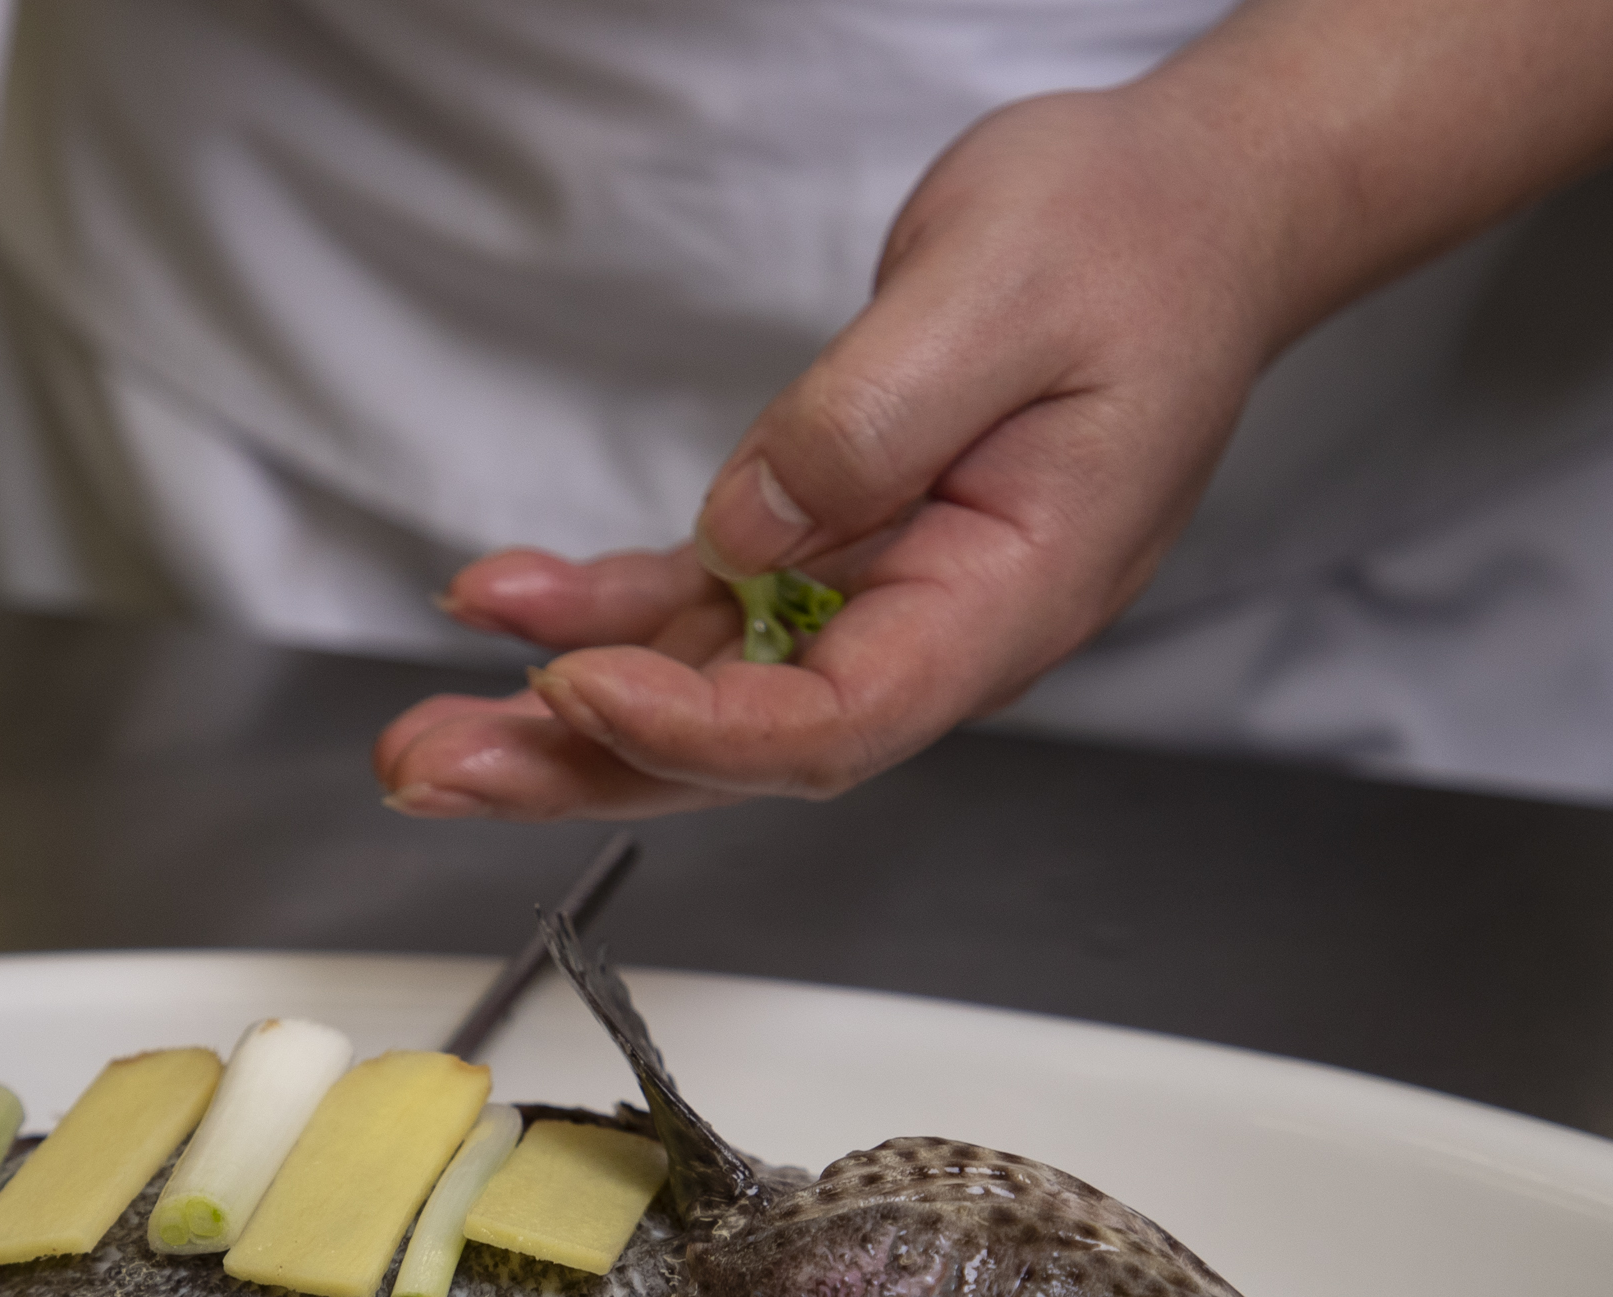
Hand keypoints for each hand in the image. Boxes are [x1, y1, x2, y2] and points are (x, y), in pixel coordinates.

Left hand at [376, 82, 1279, 820]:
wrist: (1189, 206)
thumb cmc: (1135, 243)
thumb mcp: (1001, 294)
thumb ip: (870, 422)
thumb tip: (748, 529)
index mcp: (1009, 599)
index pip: (840, 718)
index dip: (701, 727)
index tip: (579, 687)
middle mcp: (937, 627)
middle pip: (743, 744)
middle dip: (580, 765)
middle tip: (437, 772)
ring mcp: (878, 596)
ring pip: (701, 690)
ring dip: (557, 713)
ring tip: (423, 735)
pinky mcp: (830, 545)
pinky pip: (698, 604)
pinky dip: (595, 606)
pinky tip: (499, 599)